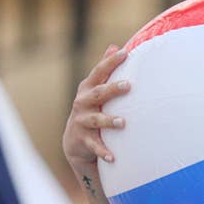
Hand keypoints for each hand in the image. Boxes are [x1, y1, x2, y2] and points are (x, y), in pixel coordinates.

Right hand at [63, 45, 129, 166]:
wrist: (75, 141)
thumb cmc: (92, 109)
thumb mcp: (95, 89)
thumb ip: (105, 70)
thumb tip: (116, 46)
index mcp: (88, 89)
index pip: (99, 72)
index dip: (110, 62)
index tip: (125, 53)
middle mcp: (83, 103)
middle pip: (98, 94)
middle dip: (112, 89)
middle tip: (128, 85)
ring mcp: (82, 122)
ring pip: (96, 120)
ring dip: (109, 121)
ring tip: (123, 122)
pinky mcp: (84, 140)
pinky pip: (95, 146)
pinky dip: (103, 151)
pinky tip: (113, 157)